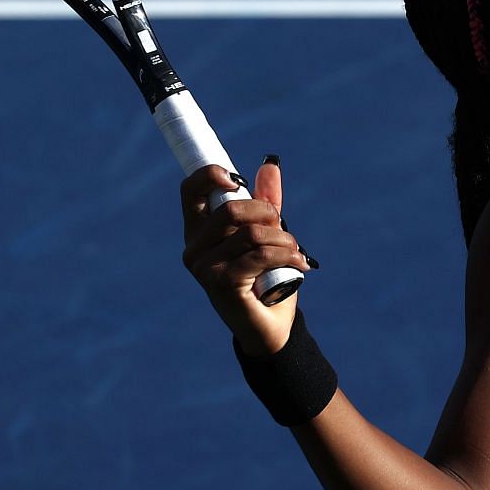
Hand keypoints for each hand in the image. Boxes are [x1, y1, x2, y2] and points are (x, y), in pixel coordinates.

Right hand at [180, 159, 309, 354]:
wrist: (269, 325)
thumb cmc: (264, 277)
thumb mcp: (266, 233)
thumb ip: (266, 201)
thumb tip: (270, 164)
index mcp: (198, 231)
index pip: (190, 190)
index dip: (211, 175)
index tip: (237, 180)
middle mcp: (193, 249)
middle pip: (231, 209)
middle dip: (267, 213)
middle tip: (284, 228)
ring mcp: (203, 268)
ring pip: (252, 233)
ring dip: (284, 238)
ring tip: (296, 250)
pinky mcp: (222, 284)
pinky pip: (261, 255)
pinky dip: (287, 255)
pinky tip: (300, 263)